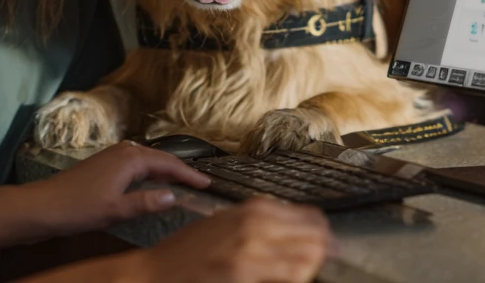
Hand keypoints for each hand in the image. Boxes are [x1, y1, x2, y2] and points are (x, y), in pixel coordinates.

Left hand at [22, 141, 210, 239]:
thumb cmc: (77, 208)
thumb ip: (146, 202)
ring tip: (181, 182)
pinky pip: (135, 164)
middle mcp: (123, 151)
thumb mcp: (116, 210)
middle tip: (199, 183)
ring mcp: (112, 156)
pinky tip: (150, 183)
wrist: (41, 206)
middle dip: (180, 170)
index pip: (169, 164)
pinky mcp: (103, 165)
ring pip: (147, 160)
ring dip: (164, 170)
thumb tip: (173, 196)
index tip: (207, 184)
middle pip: (160, 158)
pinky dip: (149, 172)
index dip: (190, 175)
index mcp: (130, 159)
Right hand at [127, 197, 334, 282]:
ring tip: (307, 272)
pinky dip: (295, 279)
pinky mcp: (243, 273)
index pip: (310, 216)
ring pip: (306, 259)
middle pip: (315, 236)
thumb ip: (259, 221)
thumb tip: (294, 225)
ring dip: (312, 267)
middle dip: (324, 251)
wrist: (157, 272)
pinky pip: (287, 277)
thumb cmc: (188, 250)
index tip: (327, 242)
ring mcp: (251, 250)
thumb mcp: (226, 222)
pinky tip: (291, 280)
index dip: (323, 232)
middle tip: (326, 260)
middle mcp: (256, 224)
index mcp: (253, 209)